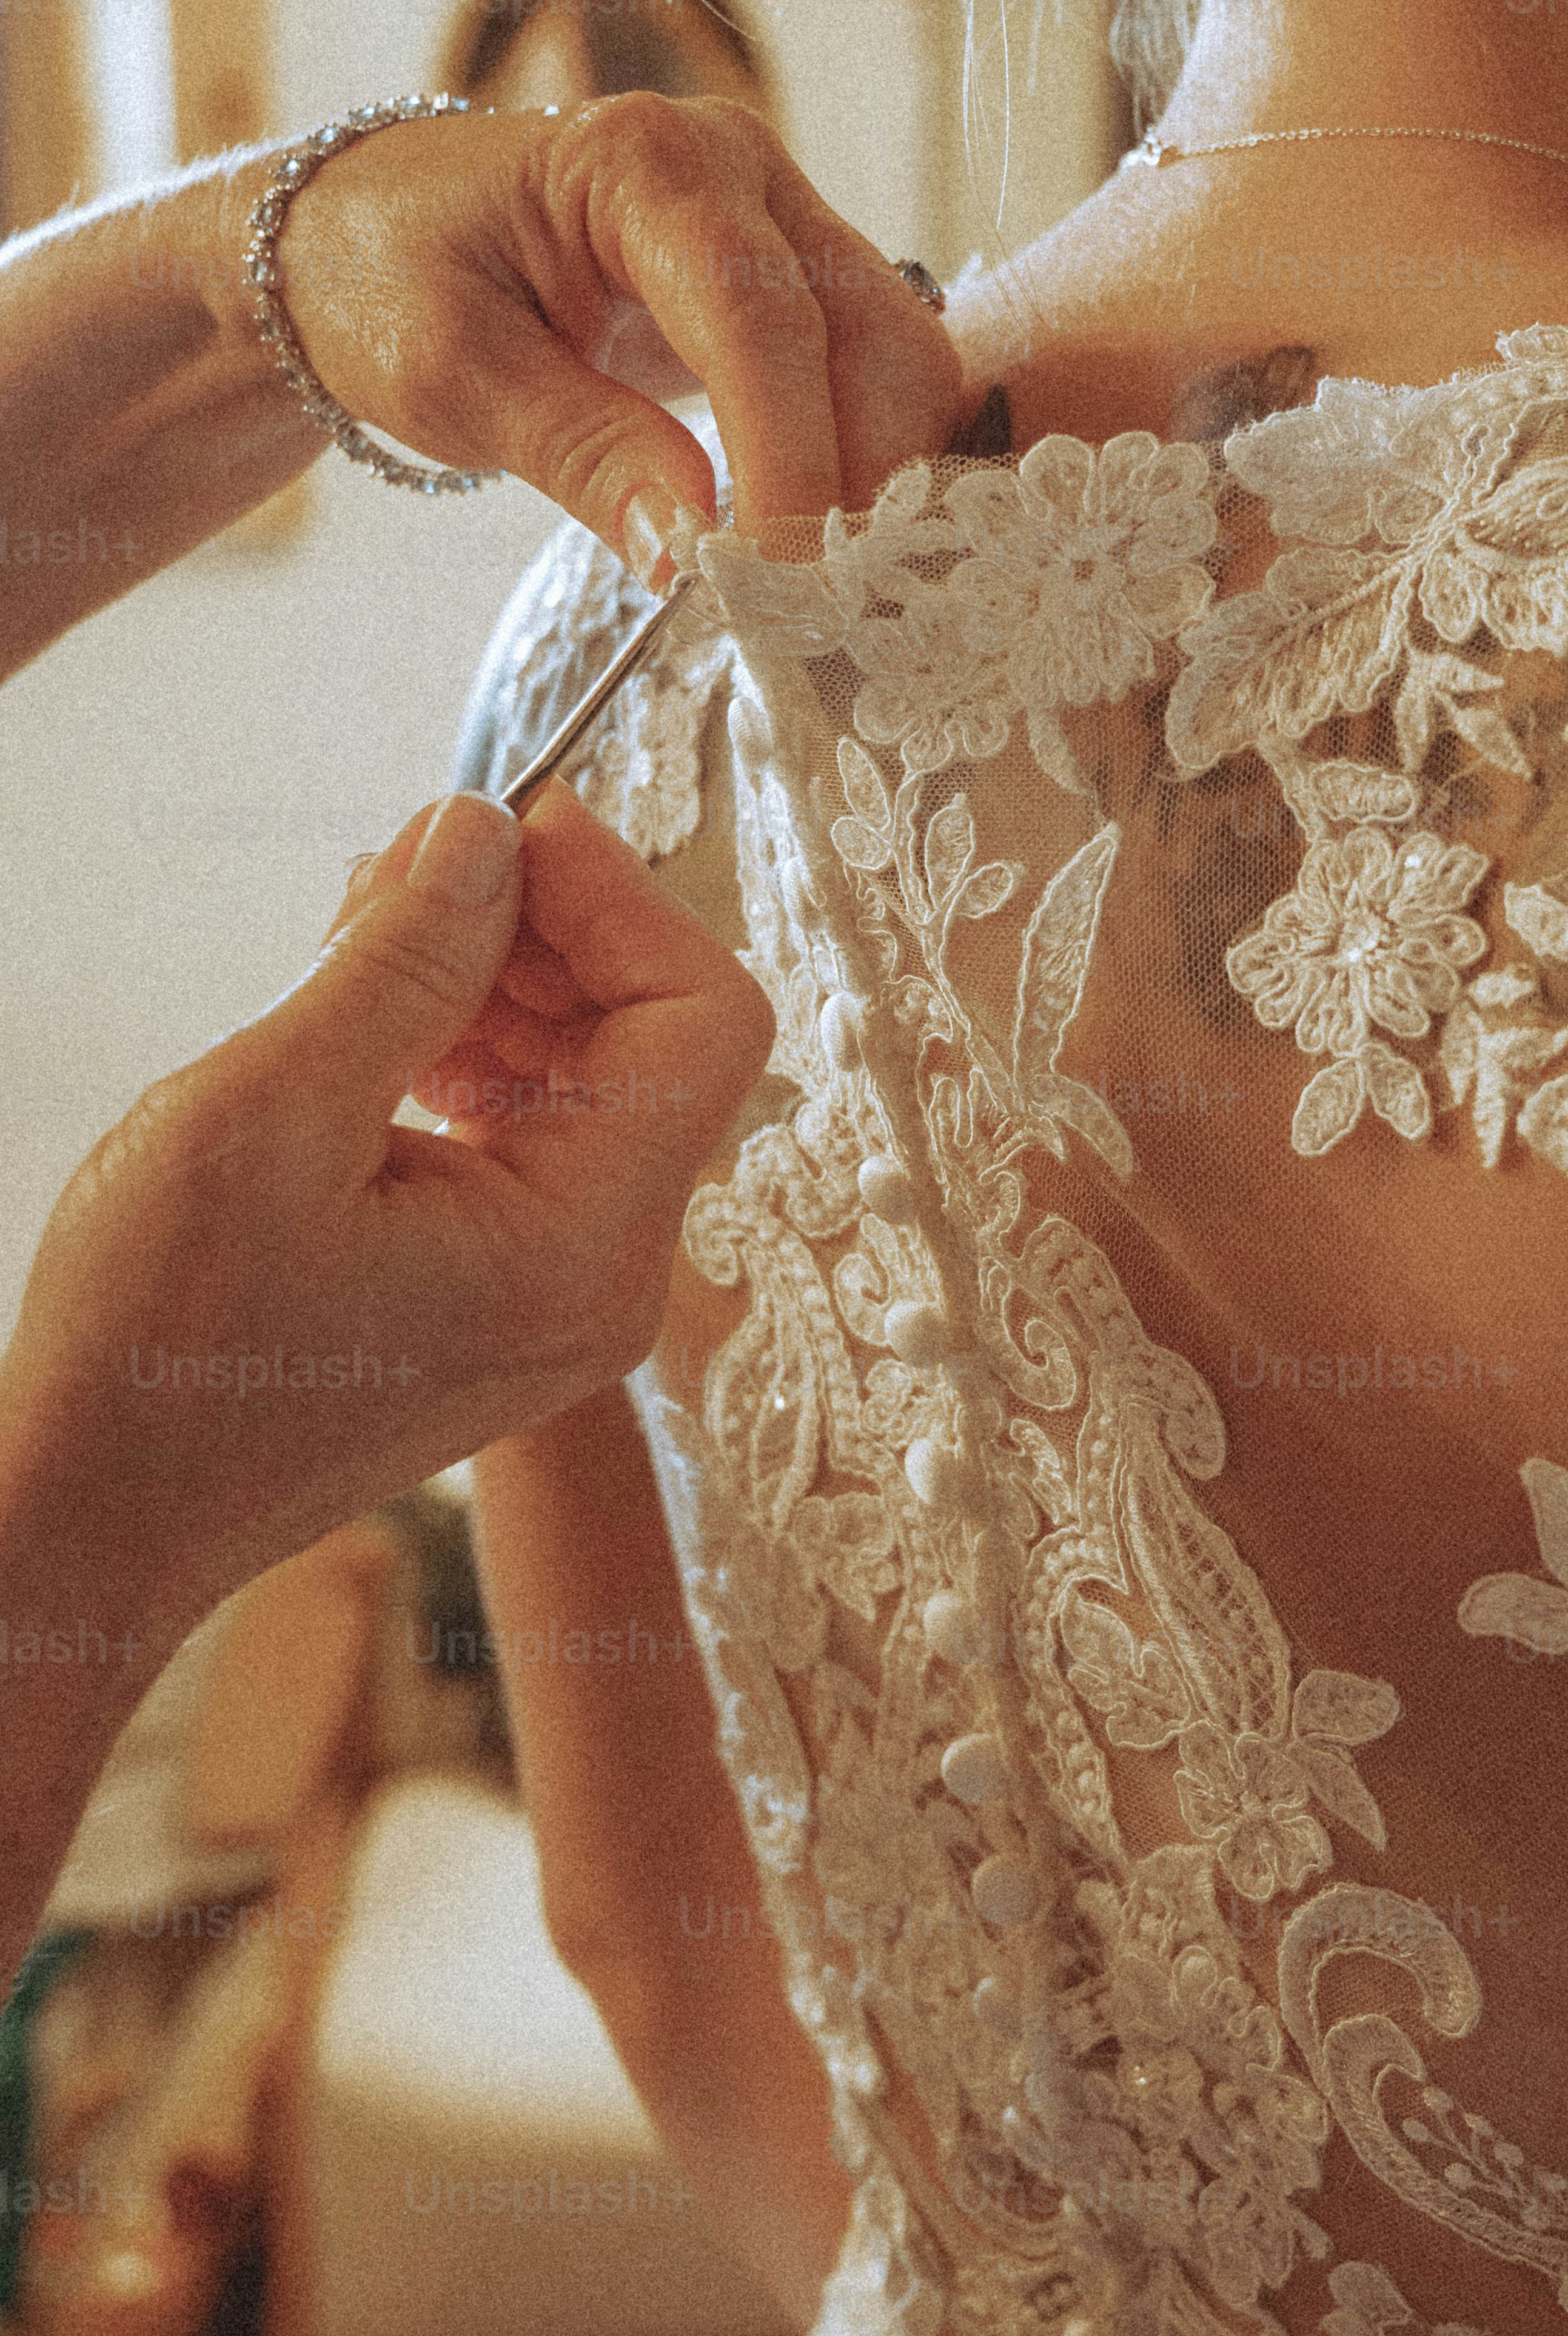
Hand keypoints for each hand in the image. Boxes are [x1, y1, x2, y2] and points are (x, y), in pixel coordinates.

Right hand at [0, 785, 772, 1643]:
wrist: (94, 1512)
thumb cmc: (159, 1346)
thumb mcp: (272, 1109)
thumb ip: (404, 959)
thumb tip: (487, 828)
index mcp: (586, 1248)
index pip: (705, 1019)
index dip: (622, 898)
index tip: (511, 823)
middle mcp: (606, 1279)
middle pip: (652, 1037)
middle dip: (544, 924)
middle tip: (404, 863)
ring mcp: (557, 1291)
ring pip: (586, 1073)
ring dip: (495, 974)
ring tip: (361, 924)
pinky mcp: (499, 1288)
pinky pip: (529, 1130)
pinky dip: (466, 1046)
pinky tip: (367, 1010)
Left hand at [249, 91, 967, 563]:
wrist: (360, 233)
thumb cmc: (382, 280)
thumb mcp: (450, 376)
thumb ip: (582, 452)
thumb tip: (695, 551)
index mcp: (642, 164)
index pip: (763, 320)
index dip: (790, 459)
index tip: (779, 581)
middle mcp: (738, 170)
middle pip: (867, 334)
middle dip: (861, 479)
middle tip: (818, 613)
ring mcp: (778, 217)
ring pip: (897, 356)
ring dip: (883, 478)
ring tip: (824, 588)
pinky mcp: (793, 276)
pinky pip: (873, 369)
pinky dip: (868, 459)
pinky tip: (827, 540)